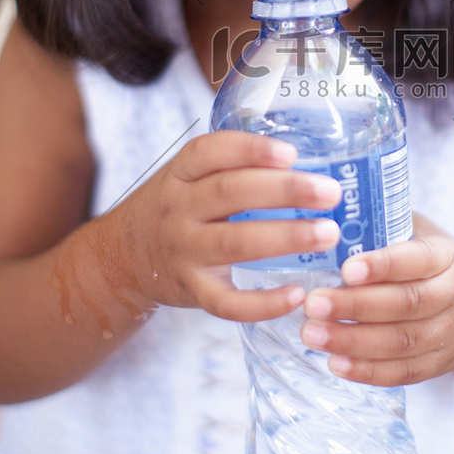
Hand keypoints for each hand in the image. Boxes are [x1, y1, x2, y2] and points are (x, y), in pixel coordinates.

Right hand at [109, 131, 341, 322]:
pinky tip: (297, 294)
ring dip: (285, 237)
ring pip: (234, 243)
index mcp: (180, 173)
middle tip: (331, 192)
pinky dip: (262, 303)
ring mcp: (183, 252)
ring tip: (328, 233)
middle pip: (231, 193)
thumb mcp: (188, 177)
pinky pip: (226, 302)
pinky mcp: (192, 292)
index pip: (210, 152)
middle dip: (285, 190)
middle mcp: (178, 209)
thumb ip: (232, 165)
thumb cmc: (176, 208)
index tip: (291, 152)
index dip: (251, 150)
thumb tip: (308, 159)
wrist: (122, 259)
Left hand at [300, 214, 453, 385]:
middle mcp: (453, 295)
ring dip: (353, 341)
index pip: (418, 260)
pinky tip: (335, 363)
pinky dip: (368, 371)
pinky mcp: (440, 364)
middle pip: (406, 304)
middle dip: (356, 306)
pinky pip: (404, 373)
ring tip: (312, 334)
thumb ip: (386, 228)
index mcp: (447, 256)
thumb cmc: (436, 263)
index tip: (346, 268)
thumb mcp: (422, 234)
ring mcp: (449, 334)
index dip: (384, 265)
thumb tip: (327, 218)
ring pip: (402, 342)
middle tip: (313, 303)